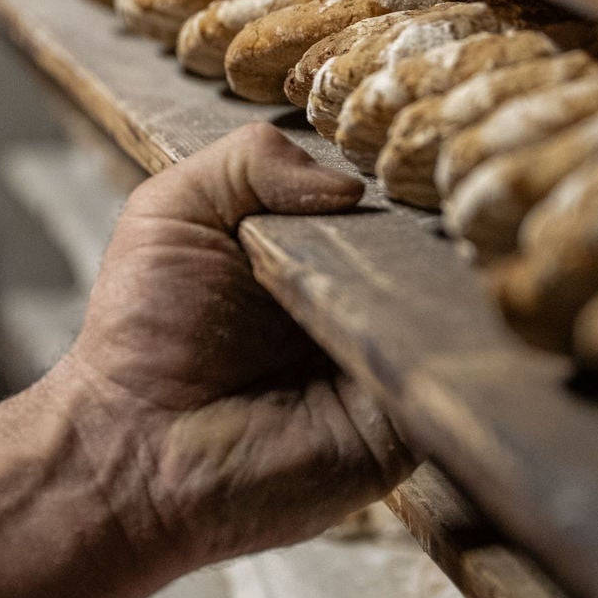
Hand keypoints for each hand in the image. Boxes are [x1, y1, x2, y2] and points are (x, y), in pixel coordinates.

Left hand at [56, 124, 413, 570]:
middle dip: (440, 221)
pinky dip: (453, 342)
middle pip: (431, 247)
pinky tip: (442, 309)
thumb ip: (250, 160)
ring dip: (456, 277)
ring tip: (460, 246)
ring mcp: (385, 361)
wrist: (137, 451)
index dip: (401, 177)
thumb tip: (352, 185)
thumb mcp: (175, 211)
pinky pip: (451, 372)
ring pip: (455, 305)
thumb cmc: (142, 334)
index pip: (384, 199)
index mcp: (312, 250)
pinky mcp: (404, 420)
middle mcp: (356, 302)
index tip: (429, 145)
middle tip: (455, 196)